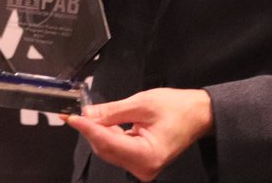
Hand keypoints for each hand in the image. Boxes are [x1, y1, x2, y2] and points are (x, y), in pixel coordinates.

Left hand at [67, 88, 213, 181]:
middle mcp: (144, 168)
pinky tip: (104, 123)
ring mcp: (143, 168)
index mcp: (147, 155)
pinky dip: (110, 136)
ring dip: (100, 132)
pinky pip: (118, 150)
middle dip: (92, 130)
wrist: (199, 114)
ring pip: (110, 150)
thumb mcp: (143, 103)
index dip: (87, 129)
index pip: (108, 143)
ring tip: (92, 114)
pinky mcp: (141, 163)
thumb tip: (88, 114)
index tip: (72, 117)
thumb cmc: (178, 108)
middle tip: (78, 112)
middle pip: (106, 149)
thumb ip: (113, 111)